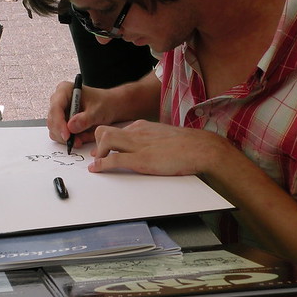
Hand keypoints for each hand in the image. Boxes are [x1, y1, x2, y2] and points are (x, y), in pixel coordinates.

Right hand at [46, 81, 115, 148]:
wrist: (110, 107)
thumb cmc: (104, 103)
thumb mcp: (98, 110)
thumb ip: (85, 119)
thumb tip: (70, 127)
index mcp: (65, 90)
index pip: (56, 107)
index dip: (59, 122)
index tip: (67, 135)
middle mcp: (59, 100)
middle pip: (52, 121)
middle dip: (64, 134)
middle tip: (77, 142)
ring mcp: (59, 112)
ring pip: (55, 130)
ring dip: (69, 138)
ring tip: (85, 137)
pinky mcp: (62, 123)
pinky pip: (61, 135)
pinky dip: (72, 139)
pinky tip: (84, 137)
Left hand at [88, 120, 226, 175]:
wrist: (200, 148)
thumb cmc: (187, 145)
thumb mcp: (164, 136)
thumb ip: (151, 138)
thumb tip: (146, 146)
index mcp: (143, 127)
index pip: (116, 128)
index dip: (105, 139)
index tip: (101, 147)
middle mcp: (137, 133)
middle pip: (104, 130)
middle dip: (96, 143)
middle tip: (95, 155)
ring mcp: (138, 146)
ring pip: (106, 140)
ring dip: (97, 153)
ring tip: (96, 163)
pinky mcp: (140, 160)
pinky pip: (114, 159)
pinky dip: (101, 165)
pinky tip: (96, 169)